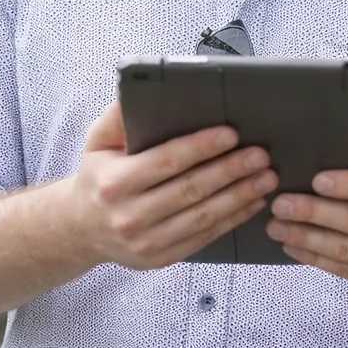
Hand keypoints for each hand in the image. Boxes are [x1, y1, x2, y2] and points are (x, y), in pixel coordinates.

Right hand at [67, 100, 277, 269]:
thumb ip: (118, 116)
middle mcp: (129, 215)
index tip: (231, 134)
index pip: (166, 161)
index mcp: (115, 182)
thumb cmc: (98, 176)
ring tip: (266, 178)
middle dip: (231, 170)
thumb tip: (138, 89)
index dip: (201, 147)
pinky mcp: (161, 258)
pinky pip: (204, 238)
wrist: (81, 229)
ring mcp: (146, 242)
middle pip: (191, 190)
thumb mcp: (98, 142)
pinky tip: (253, 202)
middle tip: (260, 155)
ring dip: (240, 196)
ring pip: (203, 217)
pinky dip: (233, 219)